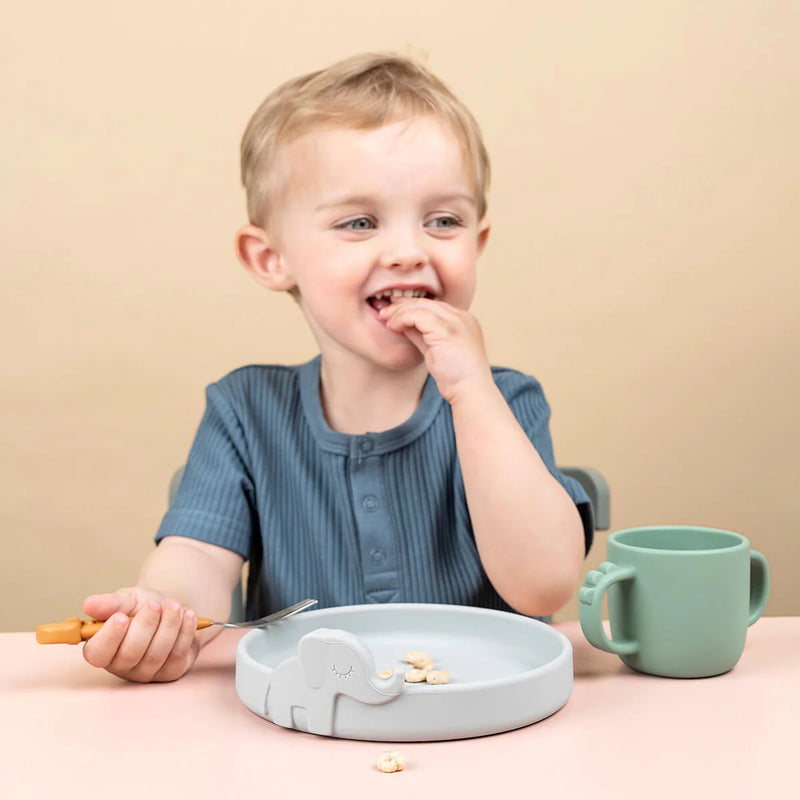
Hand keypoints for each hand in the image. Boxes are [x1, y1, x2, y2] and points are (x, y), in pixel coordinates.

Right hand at [81, 587, 199, 682]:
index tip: (121, 617)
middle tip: (155, 604)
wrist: (172, 609)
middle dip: (145, 625)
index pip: (97, 654)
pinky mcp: (170, 672)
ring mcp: (147, 672)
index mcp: (104, 648)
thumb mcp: (127, 600)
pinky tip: (188, 615)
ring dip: (168, 626)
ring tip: (175, 606)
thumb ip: (109, 603)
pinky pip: (177, 655)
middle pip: (130, 654)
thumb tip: (88, 605)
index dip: (108, 637)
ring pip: (156, 654)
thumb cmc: (143, 607)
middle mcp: (122, 665)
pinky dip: (184, 632)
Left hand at [379, 298, 493, 402]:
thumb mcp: (436, 351)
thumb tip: (404, 325)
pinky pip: (417, 316)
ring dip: (399, 312)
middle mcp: (462, 317)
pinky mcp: (446, 331)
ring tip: (386, 321)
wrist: (471, 391)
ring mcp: (456, 322)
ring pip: (420, 306)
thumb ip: (422, 336)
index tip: (394, 311)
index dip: (411, 306)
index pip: (434, 305)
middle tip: (384, 313)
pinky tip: (393, 327)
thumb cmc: (456, 378)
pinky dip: (402, 319)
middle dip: (402, 306)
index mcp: (463, 321)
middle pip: (427, 302)